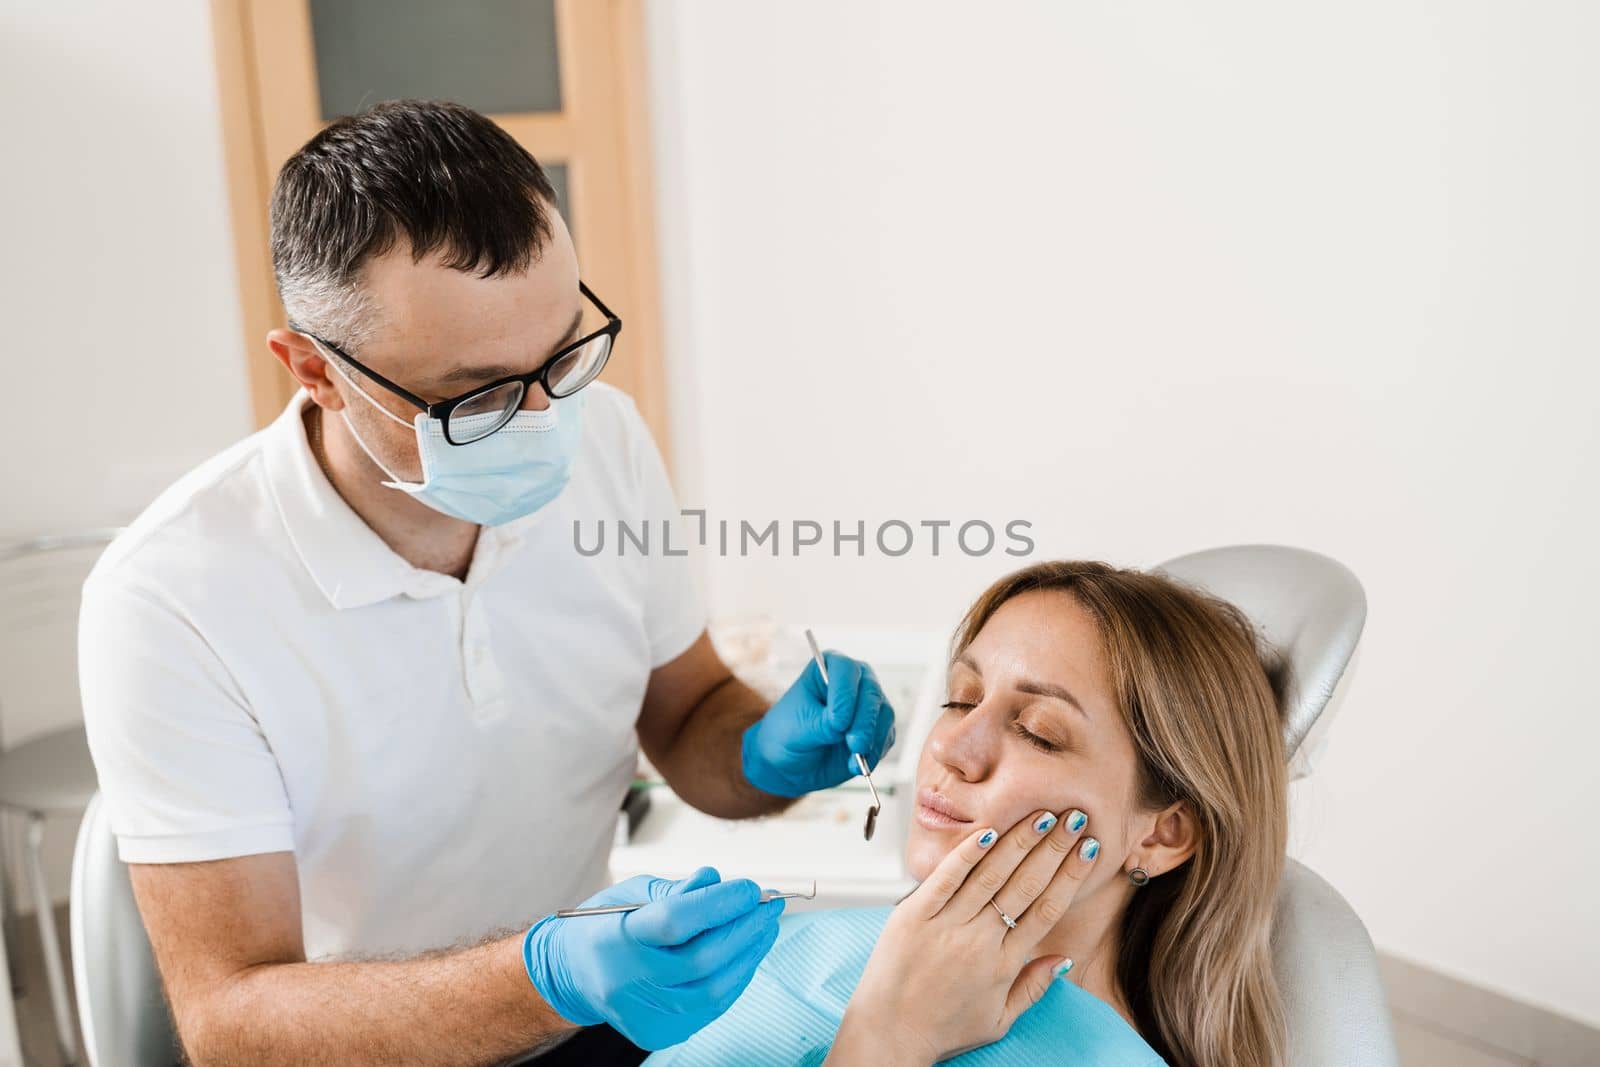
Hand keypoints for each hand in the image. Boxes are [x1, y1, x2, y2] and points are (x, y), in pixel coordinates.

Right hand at [522, 867, 783, 1049]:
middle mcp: (629, 981)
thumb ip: (679, 891)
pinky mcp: (658, 1033)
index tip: (752, 888)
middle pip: (702, 959)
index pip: (676, 921)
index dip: (720, 904)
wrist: (572, 974)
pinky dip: (735, 979)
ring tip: (765, 928)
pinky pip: (710, 1008)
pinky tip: (745, 955)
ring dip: (749, 956)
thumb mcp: (633, 893)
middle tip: (770, 905)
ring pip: (713, 989)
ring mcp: (644, 1013)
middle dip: (745, 929)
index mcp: (618, 939)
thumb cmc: (606, 925)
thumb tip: (721, 882)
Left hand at [741, 650, 895, 796]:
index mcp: (829, 667)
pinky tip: (857, 764)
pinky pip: (887, 737)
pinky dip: (875, 752)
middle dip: (864, 721)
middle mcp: (855, 680)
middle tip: (855, 745)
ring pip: (884, 714)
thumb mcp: (800, 728)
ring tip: (853, 758)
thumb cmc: (790, 734)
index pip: (846, 669)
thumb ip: (824, 724)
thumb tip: (846, 727)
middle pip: (871, 691)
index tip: (837, 722)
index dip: (845, 694)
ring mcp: (869, 704)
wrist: (793, 762)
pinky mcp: (878, 728)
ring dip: (872, 739)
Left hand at [830, 809, 1099, 1065]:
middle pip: (1025, 884)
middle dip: (1053, 847)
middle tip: (1074, 817)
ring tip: (1041, 814)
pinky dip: (967, 854)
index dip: (1070, 876)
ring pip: (990, 875)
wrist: (888, 1034)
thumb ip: (1032, 987)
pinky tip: (988, 830)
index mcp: (1004, 965)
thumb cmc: (942, 1028)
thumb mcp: (998, 1020)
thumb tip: (1063, 958)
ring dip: (1019, 841)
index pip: (1046, 909)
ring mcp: (946, 925)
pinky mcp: (913, 915)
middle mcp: (979, 941)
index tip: (1088, 849)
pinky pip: (944, 878)